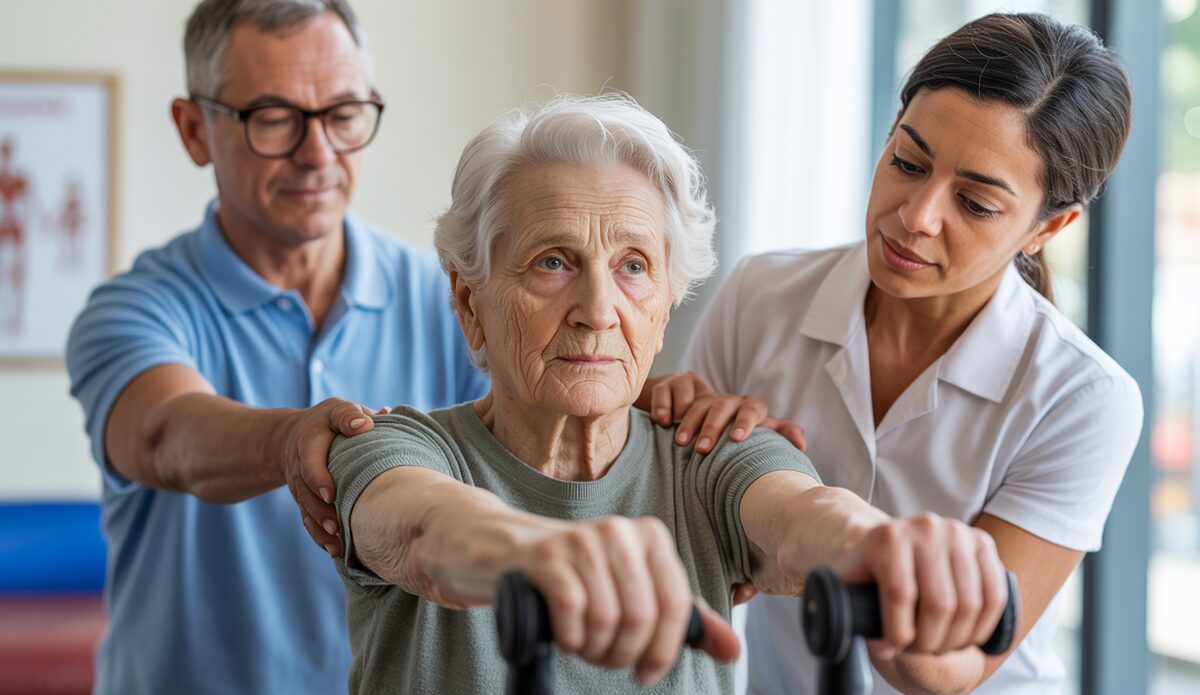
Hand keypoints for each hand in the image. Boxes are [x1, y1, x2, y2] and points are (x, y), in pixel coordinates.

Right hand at [280, 398, 382, 557]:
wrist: (292, 438)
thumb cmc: (326, 423)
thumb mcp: (336, 411)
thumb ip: (351, 415)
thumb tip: (376, 417)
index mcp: (309, 442)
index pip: (310, 461)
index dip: (319, 478)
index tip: (331, 493)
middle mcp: (300, 467)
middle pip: (306, 492)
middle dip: (320, 510)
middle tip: (337, 524)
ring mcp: (300, 488)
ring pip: (307, 510)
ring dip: (321, 527)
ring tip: (338, 541)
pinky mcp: (305, 502)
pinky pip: (308, 522)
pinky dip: (320, 537)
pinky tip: (336, 550)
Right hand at [518, 516, 740, 684]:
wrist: (517, 551)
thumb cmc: (588, 577)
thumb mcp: (641, 590)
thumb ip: (687, 620)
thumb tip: (733, 651)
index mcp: (652, 538)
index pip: (677, 605)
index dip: (664, 650)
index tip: (646, 672)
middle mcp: (621, 532)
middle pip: (642, 617)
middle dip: (624, 654)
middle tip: (607, 660)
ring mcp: (582, 540)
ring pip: (608, 617)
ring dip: (595, 650)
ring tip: (586, 648)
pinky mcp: (548, 556)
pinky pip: (572, 608)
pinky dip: (571, 637)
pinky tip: (568, 639)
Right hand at [648, 372, 805, 453]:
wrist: (690, 407)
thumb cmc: (728, 428)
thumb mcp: (754, 433)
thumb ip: (778, 435)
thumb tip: (802, 445)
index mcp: (745, 406)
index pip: (753, 408)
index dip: (747, 422)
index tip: (737, 440)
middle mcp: (722, 397)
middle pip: (722, 406)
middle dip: (713, 427)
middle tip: (703, 450)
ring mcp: (696, 389)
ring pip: (695, 401)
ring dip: (688, 421)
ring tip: (681, 443)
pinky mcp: (671, 384)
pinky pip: (668, 391)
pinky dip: (664, 407)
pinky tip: (661, 423)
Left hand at [835, 514, 1007, 658]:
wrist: (895, 543)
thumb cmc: (869, 571)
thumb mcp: (848, 583)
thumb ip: (842, 606)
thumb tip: (859, 633)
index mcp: (888, 536)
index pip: (900, 595)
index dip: (899, 634)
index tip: (894, 650)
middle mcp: (925, 528)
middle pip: (939, 604)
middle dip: (931, 641)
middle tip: (921, 653)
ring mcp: (957, 532)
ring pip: (969, 604)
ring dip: (958, 638)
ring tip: (940, 647)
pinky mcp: (982, 542)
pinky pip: (994, 595)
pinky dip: (983, 625)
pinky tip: (966, 636)